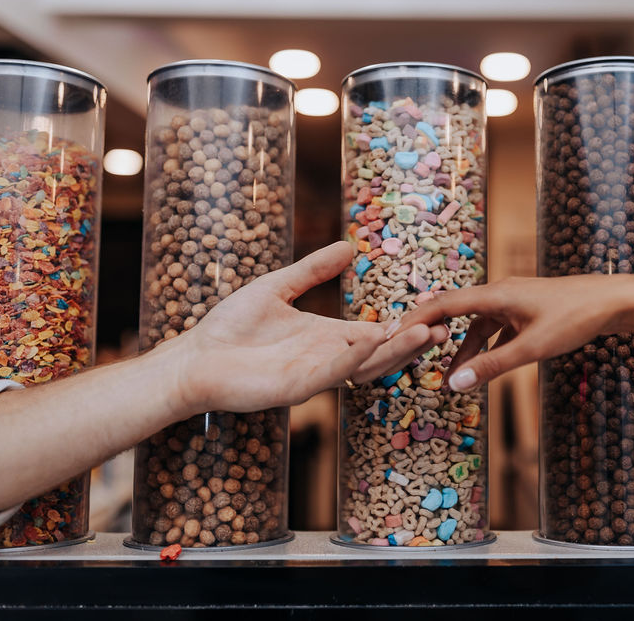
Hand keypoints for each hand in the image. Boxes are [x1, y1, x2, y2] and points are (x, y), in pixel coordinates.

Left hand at [165, 241, 446, 414]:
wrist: (193, 358)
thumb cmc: (229, 327)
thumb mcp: (277, 287)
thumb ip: (313, 270)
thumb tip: (348, 246)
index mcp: (327, 337)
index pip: (375, 333)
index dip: (403, 325)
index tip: (432, 312)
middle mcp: (326, 359)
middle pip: (379, 353)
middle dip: (409, 342)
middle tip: (440, 328)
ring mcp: (313, 376)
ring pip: (363, 366)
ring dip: (392, 352)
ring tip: (421, 335)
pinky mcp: (294, 388)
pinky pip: (330, 374)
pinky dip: (352, 359)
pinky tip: (370, 342)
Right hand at [397, 274, 633, 390]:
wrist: (616, 301)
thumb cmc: (576, 318)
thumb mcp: (533, 347)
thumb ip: (493, 366)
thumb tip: (455, 384)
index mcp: (496, 294)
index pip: (443, 304)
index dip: (415, 319)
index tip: (391, 334)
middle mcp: (501, 293)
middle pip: (455, 311)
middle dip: (431, 332)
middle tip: (406, 350)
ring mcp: (515, 301)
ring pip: (477, 323)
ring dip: (462, 347)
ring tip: (449, 376)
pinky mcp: (529, 311)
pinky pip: (497, 328)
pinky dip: (486, 346)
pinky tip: (484, 366)